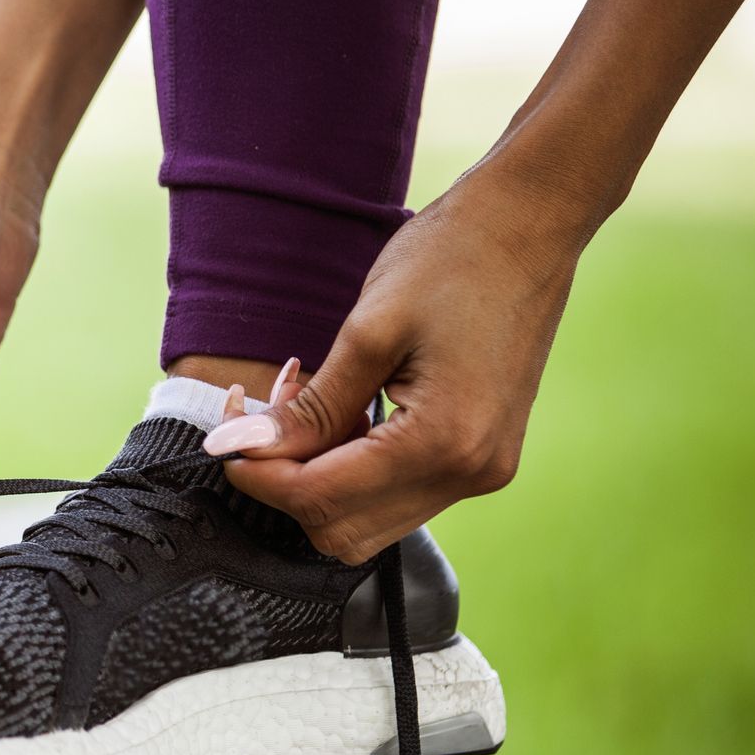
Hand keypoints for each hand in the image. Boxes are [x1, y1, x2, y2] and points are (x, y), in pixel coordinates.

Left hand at [206, 162, 585, 562]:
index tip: (224, 437)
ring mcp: (481, 471)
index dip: (257, 475)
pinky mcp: (480, 457)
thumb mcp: (367, 332)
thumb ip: (306, 408)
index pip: (320, 498)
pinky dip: (352, 466)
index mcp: (444, 443)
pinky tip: (338, 409)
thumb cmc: (451, 260)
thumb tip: (236, 450)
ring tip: (299, 403)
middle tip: (262, 416)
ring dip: (316, 476)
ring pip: (366, 519)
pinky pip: (397, 491)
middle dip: (285, 482)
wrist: (530, 226)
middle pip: (341, 528)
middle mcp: (469, 473)